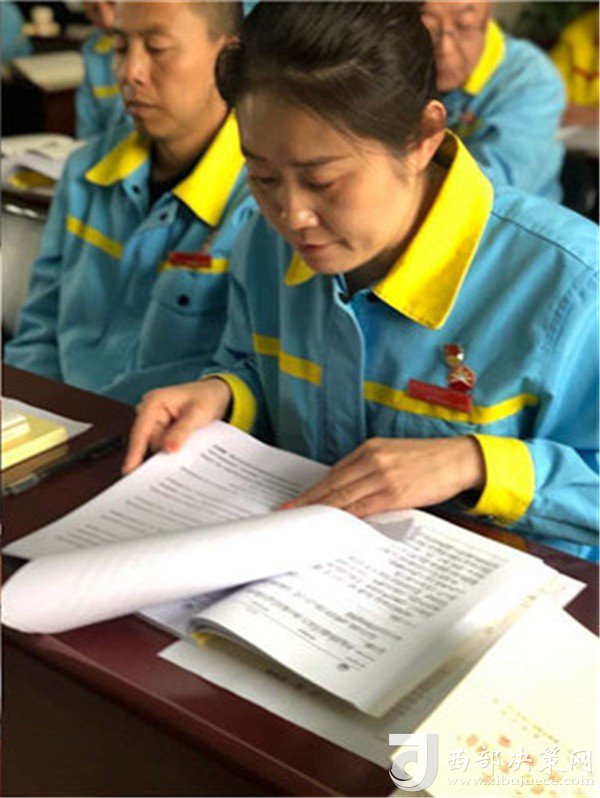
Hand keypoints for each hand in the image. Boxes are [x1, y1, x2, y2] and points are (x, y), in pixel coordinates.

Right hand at [122, 378, 231, 473]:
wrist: (215, 395)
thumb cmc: (206, 398)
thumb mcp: (198, 413)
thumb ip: (182, 431)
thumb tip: (168, 449)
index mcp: (154, 401)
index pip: (140, 430)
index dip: (135, 451)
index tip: (130, 469)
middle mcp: (150, 410)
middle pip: (149, 441)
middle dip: (164, 449)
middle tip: (182, 451)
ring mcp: (154, 420)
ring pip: (157, 445)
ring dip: (171, 448)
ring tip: (190, 439)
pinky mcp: (160, 428)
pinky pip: (163, 444)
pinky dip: (173, 446)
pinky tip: (185, 444)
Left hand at [281, 436, 484, 517]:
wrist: (459, 459)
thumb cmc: (428, 460)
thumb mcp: (393, 455)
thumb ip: (369, 469)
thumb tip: (347, 492)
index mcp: (370, 449)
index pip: (334, 473)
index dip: (313, 489)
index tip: (296, 501)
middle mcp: (372, 460)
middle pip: (333, 485)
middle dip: (309, 501)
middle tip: (288, 513)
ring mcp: (383, 477)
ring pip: (344, 498)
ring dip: (322, 512)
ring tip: (304, 523)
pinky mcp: (396, 493)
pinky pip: (364, 509)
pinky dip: (347, 518)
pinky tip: (334, 526)